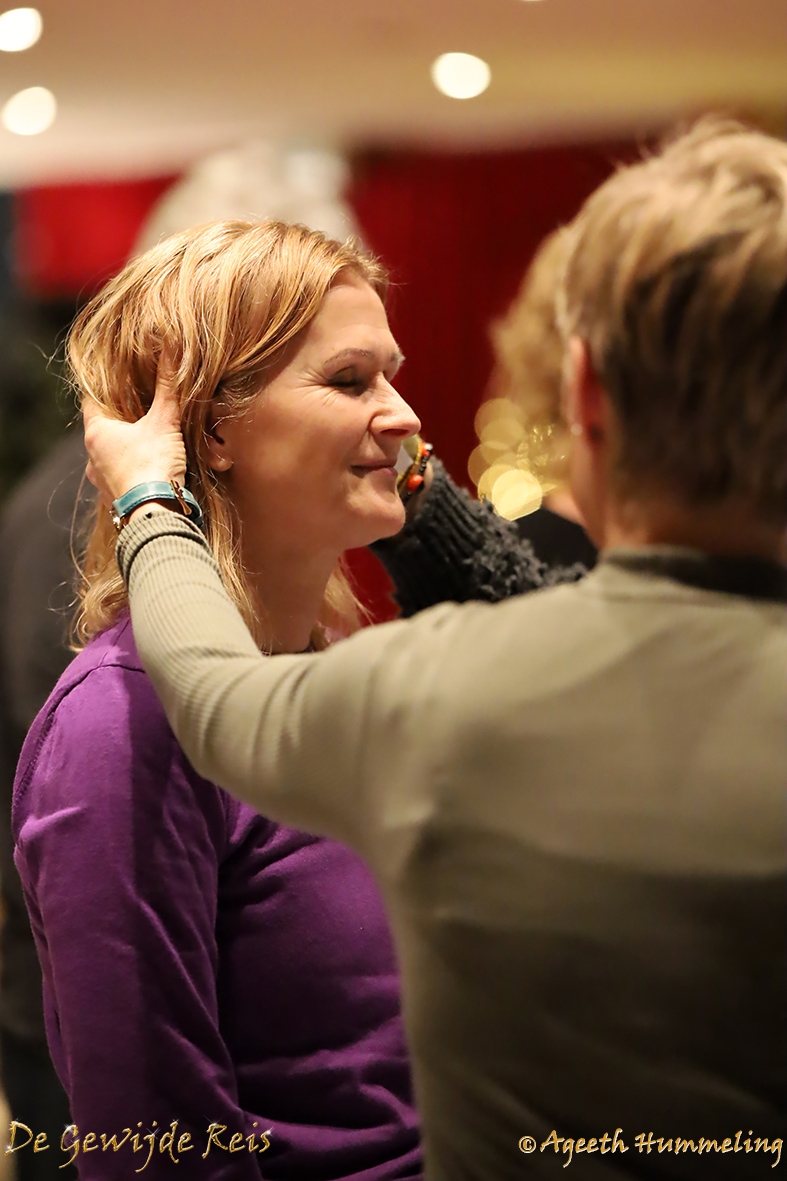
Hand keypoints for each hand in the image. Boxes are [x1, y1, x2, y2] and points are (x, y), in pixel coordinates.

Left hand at [83, 363, 186, 507]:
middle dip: (123, 423)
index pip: (92, 402)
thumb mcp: (165, 422)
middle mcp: (92, 458)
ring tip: (147, 446)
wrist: (156, 514)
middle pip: (103, 431)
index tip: (122, 384)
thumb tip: (171, 348)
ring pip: (109, 458)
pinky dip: (132, 474)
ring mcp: (101, 482)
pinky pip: (119, 481)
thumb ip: (168, 388)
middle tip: (142, 414)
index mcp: (96, 434)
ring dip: (125, 451)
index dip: (107, 390)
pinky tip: (149, 472)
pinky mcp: (115, 501)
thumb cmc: (154, 465)